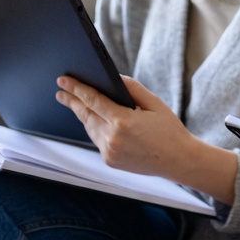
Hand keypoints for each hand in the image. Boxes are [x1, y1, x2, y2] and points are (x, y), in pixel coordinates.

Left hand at [55, 75, 237, 201]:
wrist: (178, 161)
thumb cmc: (169, 130)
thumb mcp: (154, 103)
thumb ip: (132, 88)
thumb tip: (114, 78)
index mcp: (123, 121)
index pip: (92, 100)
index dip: (76, 88)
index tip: (63, 80)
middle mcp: (112, 138)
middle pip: (85, 114)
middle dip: (71, 101)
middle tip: (60, 91)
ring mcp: (109, 152)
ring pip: (89, 128)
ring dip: (82, 114)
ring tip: (74, 103)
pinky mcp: (110, 161)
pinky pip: (97, 140)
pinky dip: (94, 128)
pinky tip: (93, 120)